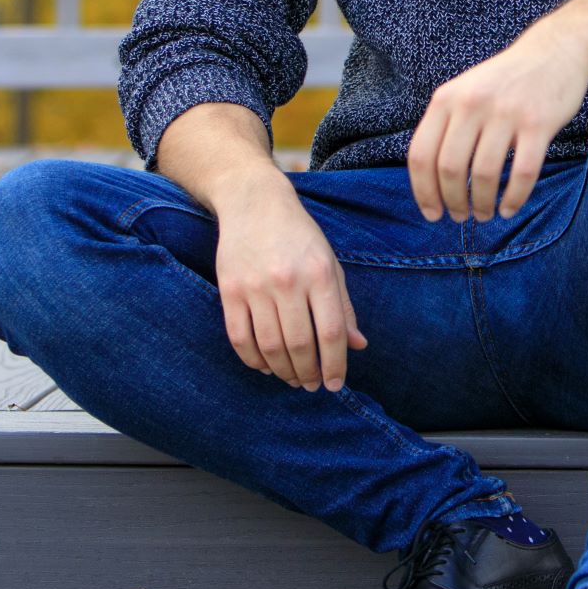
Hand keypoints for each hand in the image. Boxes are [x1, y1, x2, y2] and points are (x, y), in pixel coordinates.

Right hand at [214, 184, 367, 392]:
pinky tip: (266, 365)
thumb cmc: (299, 236)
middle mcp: (289, 280)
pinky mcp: (230, 290)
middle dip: (309, 373)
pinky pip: (240, 338)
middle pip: (301, 345)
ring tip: (292, 378)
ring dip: (283, 371)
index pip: (331, 332)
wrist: (254, 203)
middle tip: (312, 385)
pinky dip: (253, 360)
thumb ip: (344, 306)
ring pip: (271, 346)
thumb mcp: (330, 263)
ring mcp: (256, 286)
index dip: (335, 365)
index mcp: (319, 273)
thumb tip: (357, 346)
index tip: (335, 384)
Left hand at [408, 25, 587, 223]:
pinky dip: (514, 198)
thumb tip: (431, 182)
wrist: (554, 51)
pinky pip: (522, 173)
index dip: (423, 192)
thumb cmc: (505, 81)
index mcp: (446, 98)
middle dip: (453, 202)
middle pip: (449, 169)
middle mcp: (471, 103)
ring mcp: (506, 112)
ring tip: (485, 214)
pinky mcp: (538, 122)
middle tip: (461, 217)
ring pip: (484, 174)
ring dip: (482, 204)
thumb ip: (446, 126)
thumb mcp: (464, 91)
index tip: (432, 213)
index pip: (421, 154)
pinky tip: (509, 208)